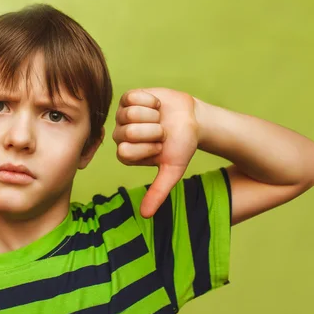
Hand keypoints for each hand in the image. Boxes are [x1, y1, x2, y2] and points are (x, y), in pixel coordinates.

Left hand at [112, 88, 198, 217]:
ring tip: (159, 118)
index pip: (125, 151)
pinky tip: (156, 105)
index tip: (160, 147)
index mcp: (126, 155)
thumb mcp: (172, 170)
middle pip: (128, 132)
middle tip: (162, 132)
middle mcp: (120, 136)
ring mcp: (122, 116)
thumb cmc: (182, 146)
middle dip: (153, 130)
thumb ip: (158, 192)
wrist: (193, 120)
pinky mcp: (128, 98)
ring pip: (130, 113)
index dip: (148, 147)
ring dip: (152, 115)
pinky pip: (133, 97)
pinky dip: (151, 100)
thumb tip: (145, 215)